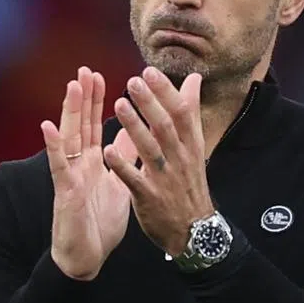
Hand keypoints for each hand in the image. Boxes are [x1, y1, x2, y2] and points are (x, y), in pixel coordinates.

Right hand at [41, 67, 136, 279]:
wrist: (88, 258)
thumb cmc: (100, 223)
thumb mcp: (119, 184)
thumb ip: (124, 158)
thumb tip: (132, 133)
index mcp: (93, 163)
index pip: (93, 125)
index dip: (95, 101)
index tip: (98, 75)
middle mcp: (79, 165)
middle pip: (80, 125)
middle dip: (83, 98)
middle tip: (85, 70)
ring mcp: (70, 177)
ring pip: (69, 139)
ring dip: (69, 112)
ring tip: (72, 86)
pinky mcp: (66, 193)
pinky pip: (59, 167)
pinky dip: (54, 146)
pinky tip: (48, 127)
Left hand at [103, 67, 213, 256]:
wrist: (194, 230)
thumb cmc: (189, 183)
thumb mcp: (196, 147)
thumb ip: (191, 113)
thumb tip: (194, 79)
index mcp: (190, 145)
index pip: (182, 113)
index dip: (166, 92)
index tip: (150, 72)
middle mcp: (179, 159)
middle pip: (166, 127)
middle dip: (150, 103)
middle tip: (134, 80)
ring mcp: (164, 179)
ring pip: (150, 149)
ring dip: (134, 127)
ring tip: (119, 105)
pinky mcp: (149, 198)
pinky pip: (134, 180)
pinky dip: (122, 166)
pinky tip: (107, 151)